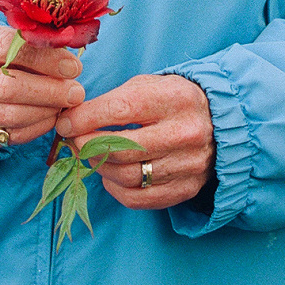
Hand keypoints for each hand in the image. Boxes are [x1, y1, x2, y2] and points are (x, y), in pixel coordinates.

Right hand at [0, 22, 84, 151]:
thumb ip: (27, 43)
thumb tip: (68, 60)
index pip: (8, 48)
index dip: (45, 59)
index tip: (72, 67)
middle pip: (9, 86)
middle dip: (50, 91)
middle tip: (76, 92)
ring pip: (10, 115)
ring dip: (46, 111)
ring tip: (66, 103)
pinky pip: (9, 135)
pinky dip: (36, 128)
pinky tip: (50, 117)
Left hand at [56, 74, 214, 209]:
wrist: (219, 122)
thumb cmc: (172, 100)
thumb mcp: (148, 86)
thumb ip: (113, 101)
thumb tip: (72, 120)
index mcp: (173, 98)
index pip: (119, 111)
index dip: (85, 119)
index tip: (65, 123)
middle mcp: (184, 133)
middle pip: (121, 148)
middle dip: (88, 145)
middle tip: (75, 141)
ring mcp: (188, 164)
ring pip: (128, 176)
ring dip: (100, 167)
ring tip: (91, 156)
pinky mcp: (187, 188)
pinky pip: (140, 198)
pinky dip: (116, 190)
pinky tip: (110, 176)